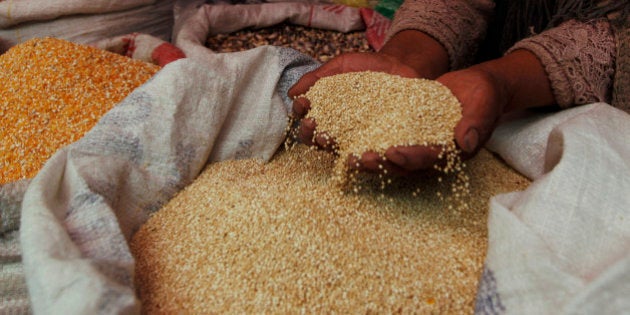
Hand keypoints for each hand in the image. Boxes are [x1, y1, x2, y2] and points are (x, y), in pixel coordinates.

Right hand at [288, 52, 419, 148]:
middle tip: (312, 123)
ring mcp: (359, 138)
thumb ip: (316, 77)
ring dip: (329, 147)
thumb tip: (291, 93)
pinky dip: (363, 153)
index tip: (303, 103)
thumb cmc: (366, 67)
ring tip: (327, 138)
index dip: (301, 115)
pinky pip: (370, 152)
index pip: (306, 122)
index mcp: (326, 115)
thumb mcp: (339, 66)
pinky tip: (359, 148)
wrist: (399, 65)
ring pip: (338, 151)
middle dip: (310, 134)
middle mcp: (339, 131)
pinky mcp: (380, 142)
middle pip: (317, 141)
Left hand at [354, 49, 554, 175]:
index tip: (393, 153)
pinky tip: (346, 137)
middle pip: (401, 165)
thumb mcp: (484, 104)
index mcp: (449, 154)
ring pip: (387, 157)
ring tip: (346, 155)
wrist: (475, 89)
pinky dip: (365, 140)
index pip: (427, 160)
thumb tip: (466, 142)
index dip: (410, 158)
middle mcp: (428, 155)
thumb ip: (476, 122)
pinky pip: (382, 139)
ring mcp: (413, 146)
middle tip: (358, 160)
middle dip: (380, 164)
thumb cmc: (483, 96)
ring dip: (367, 158)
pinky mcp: (402, 133)